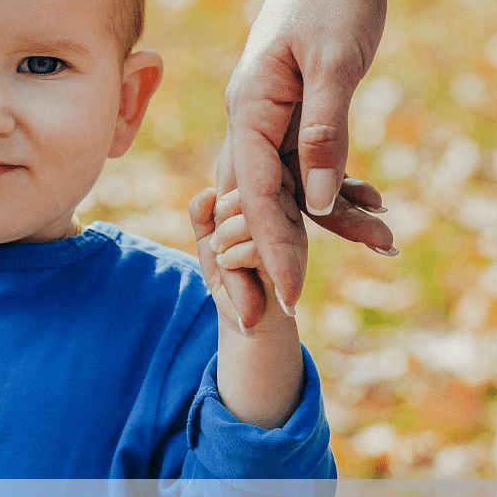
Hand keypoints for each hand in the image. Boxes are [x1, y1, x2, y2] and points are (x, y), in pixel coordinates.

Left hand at [190, 175, 304, 427]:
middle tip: (218, 243)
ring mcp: (293, 236)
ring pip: (253, 217)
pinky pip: (257, 246)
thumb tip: (208, 193)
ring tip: (224, 257)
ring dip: (226, 238)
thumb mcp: (208, 240)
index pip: (250, 179)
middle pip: (253, 191)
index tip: (217, 221)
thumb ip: (203, 214)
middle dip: (224, 217)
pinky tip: (231, 267)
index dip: (225, 200)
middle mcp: (289, 213)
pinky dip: (234, 257)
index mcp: (273, 201)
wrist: (246, 317)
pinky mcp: (292, 262)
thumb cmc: (231, 274)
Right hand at [219, 0, 392, 322]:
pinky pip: (311, 167)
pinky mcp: (300, 116)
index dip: (271, 249)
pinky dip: (339, 189)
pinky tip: (375, 207)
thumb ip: (324, 131)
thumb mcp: (335, 62)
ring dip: (330, 220)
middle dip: (277, 255)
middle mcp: (253, 120)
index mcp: (249, 107)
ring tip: (385, 241)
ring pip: (291, 188)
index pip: (255, 193)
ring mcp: (275, 119)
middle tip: (291, 310)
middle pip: (257, 203)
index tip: (287, 298)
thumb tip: (317, 200)